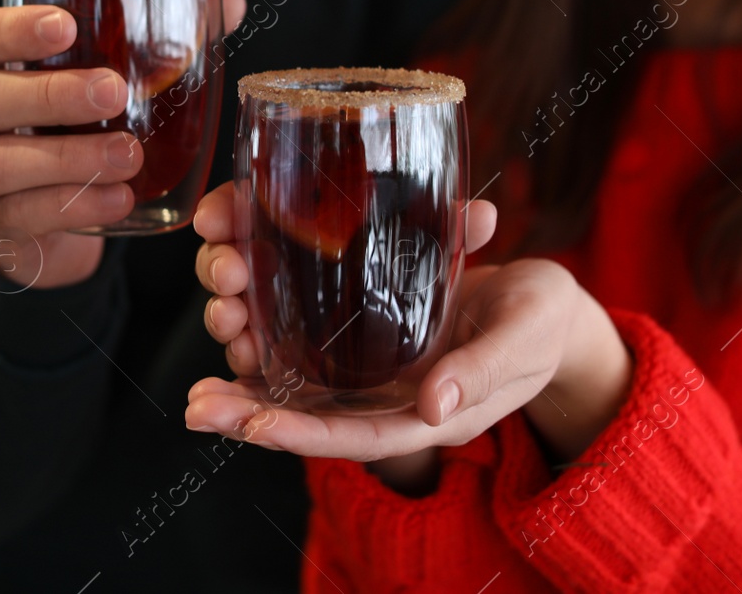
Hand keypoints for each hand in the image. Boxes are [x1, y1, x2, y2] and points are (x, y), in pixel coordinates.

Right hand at [0, 0, 244, 289]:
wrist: (45, 219)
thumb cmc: (70, 126)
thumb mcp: (97, 79)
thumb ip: (157, 38)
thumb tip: (229, 1)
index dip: (13, 30)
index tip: (67, 25)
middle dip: (50, 95)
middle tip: (113, 91)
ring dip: (66, 158)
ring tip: (128, 154)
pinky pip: (19, 217)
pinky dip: (71, 206)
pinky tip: (119, 199)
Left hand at [187, 185, 630, 486]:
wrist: (545, 306)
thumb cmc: (543, 323)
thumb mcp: (523, 338)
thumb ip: (482, 371)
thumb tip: (432, 406)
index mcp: (430, 413)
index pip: (354, 435)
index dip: (298, 433)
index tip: (248, 424)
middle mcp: (393, 401)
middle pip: (312, 418)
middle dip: (250, 413)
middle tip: (196, 403)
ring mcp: (378, 373)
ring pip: (301, 386)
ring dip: (247, 380)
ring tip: (198, 382)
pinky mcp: (370, 338)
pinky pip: (310, 349)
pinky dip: (269, 339)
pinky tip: (233, 323)